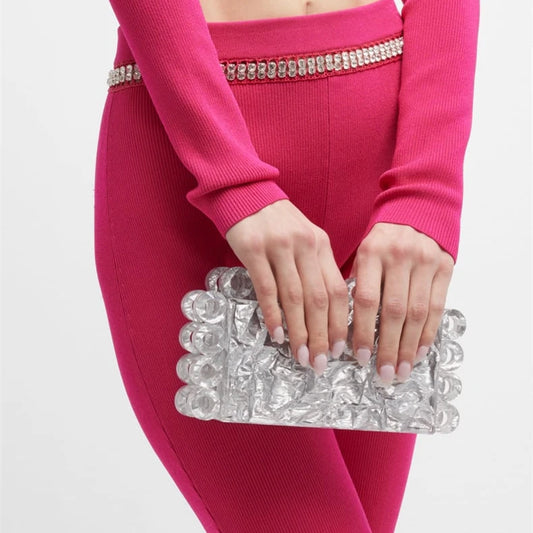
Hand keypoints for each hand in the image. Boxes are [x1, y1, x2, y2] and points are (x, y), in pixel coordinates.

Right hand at [225, 199, 348, 375]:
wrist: (246, 194)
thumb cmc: (278, 223)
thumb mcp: (305, 238)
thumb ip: (317, 267)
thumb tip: (327, 308)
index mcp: (321, 245)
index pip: (336, 290)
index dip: (339, 323)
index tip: (338, 349)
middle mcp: (304, 246)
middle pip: (318, 299)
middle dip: (321, 335)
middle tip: (319, 362)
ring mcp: (279, 247)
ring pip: (294, 297)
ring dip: (299, 331)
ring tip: (300, 355)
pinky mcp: (253, 250)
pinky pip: (266, 288)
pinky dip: (273, 314)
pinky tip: (277, 333)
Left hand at [349, 222, 454, 384]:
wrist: (417, 212)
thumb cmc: (382, 241)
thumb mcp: (362, 253)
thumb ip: (356, 283)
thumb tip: (346, 326)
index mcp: (372, 252)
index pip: (366, 299)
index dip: (363, 331)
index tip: (359, 357)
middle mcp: (399, 256)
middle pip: (393, 311)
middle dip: (388, 347)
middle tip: (383, 374)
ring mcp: (425, 262)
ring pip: (417, 313)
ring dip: (408, 347)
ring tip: (400, 370)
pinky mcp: (444, 268)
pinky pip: (437, 307)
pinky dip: (427, 333)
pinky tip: (418, 352)